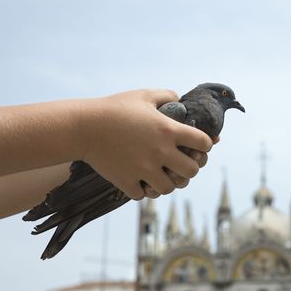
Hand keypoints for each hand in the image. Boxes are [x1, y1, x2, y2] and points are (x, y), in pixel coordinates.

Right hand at [81, 89, 212, 199]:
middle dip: (190, 168)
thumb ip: (167, 96)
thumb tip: (180, 100)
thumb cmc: (115, 108)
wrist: (84, 126)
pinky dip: (143, 190)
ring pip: (169, 188)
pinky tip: (140, 181)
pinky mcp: (126, 181)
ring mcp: (143, 169)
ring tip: (162, 175)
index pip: (204, 142)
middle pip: (192, 171)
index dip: (206, 144)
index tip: (199, 145)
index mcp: (168, 130)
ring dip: (168, 182)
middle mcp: (160, 151)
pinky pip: (143, 195)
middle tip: (182, 164)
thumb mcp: (144, 95)